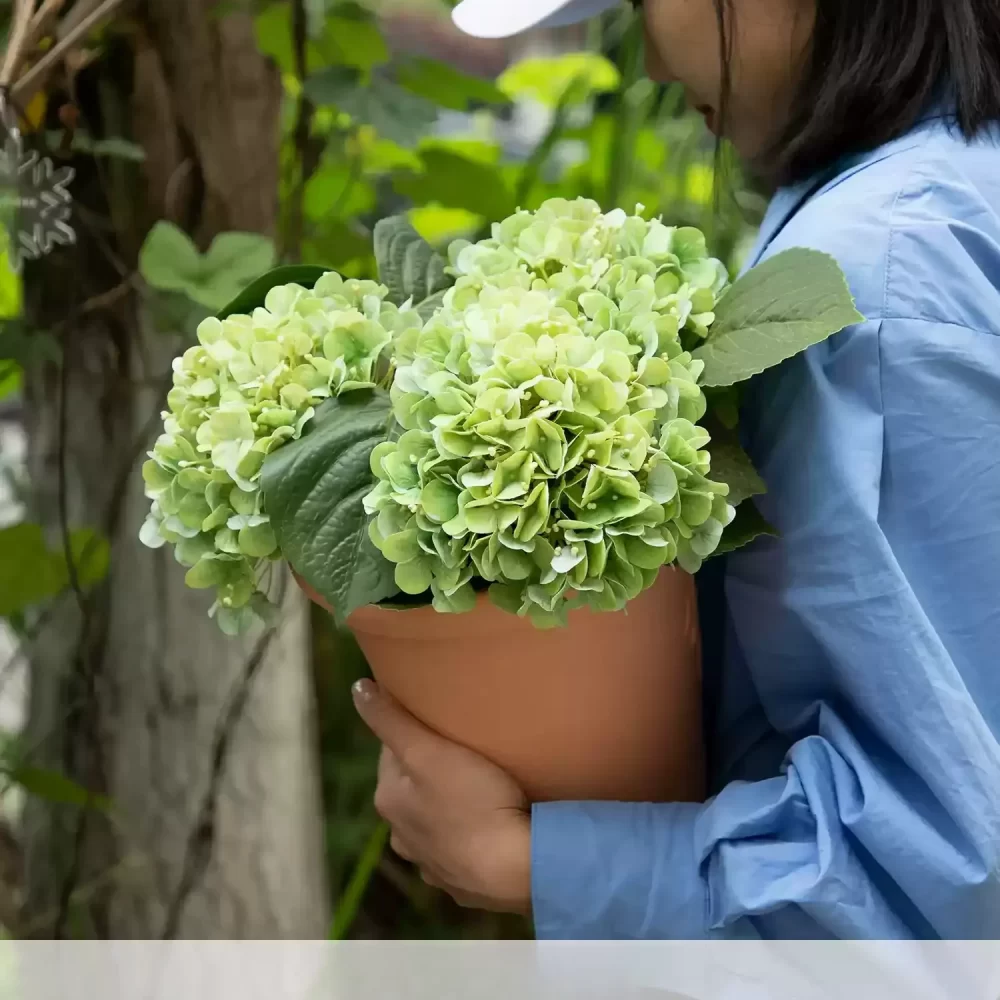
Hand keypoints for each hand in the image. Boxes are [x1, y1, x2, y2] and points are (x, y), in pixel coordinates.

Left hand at [352, 678, 532, 914]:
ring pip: (435, 822)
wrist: (517, 870)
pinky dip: (470, 837)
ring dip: (449, 807)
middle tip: (467, 750)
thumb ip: (391, 720)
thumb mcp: (428, 752)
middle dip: (432, 771)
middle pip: (413, 788)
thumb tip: (357, 689)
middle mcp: (402, 837)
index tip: (441, 719)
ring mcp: (433, 866)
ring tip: (482, 788)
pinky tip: (491, 828)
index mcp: (389, 801)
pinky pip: (462, 850)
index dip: (414, 731)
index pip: (392, 752)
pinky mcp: (464, 885)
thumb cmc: (472, 802)